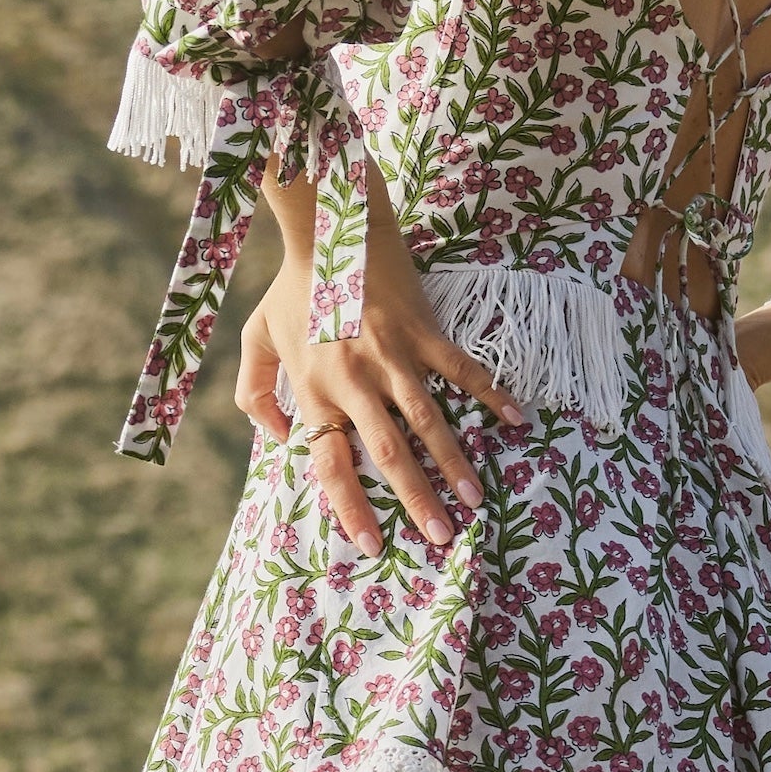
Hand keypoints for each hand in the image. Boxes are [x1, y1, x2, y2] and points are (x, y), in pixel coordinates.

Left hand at [236, 237, 523, 558]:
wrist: (330, 228)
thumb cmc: (291, 287)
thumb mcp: (255, 339)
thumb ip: (254, 395)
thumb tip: (281, 440)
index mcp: (315, 390)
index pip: (331, 464)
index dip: (350, 508)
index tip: (371, 543)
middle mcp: (354, 381)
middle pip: (387, 454)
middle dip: (415, 500)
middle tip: (440, 537)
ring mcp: (392, 356)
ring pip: (427, 421)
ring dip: (454, 462)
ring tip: (474, 498)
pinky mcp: (423, 331)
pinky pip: (461, 370)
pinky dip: (490, 395)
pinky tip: (516, 420)